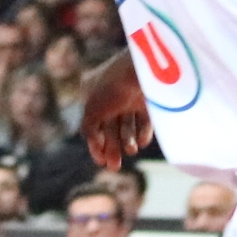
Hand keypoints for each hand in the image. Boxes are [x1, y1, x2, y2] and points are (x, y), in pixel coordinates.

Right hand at [79, 49, 151, 168]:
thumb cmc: (111, 89)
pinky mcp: (148, 99)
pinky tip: (142, 142)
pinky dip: (143, 134)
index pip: (91, 122)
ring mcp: (130, 95)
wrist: (142, 70)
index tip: (100, 161)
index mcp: (92, 90)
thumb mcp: (91, 111)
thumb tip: (95, 144)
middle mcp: (111, 93)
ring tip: (132, 150)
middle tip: (114, 166)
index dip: (96, 143)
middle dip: (112, 147)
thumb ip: (88, 130)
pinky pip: (144, 121)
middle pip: (110, 126)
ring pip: (127, 126)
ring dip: (127, 141)